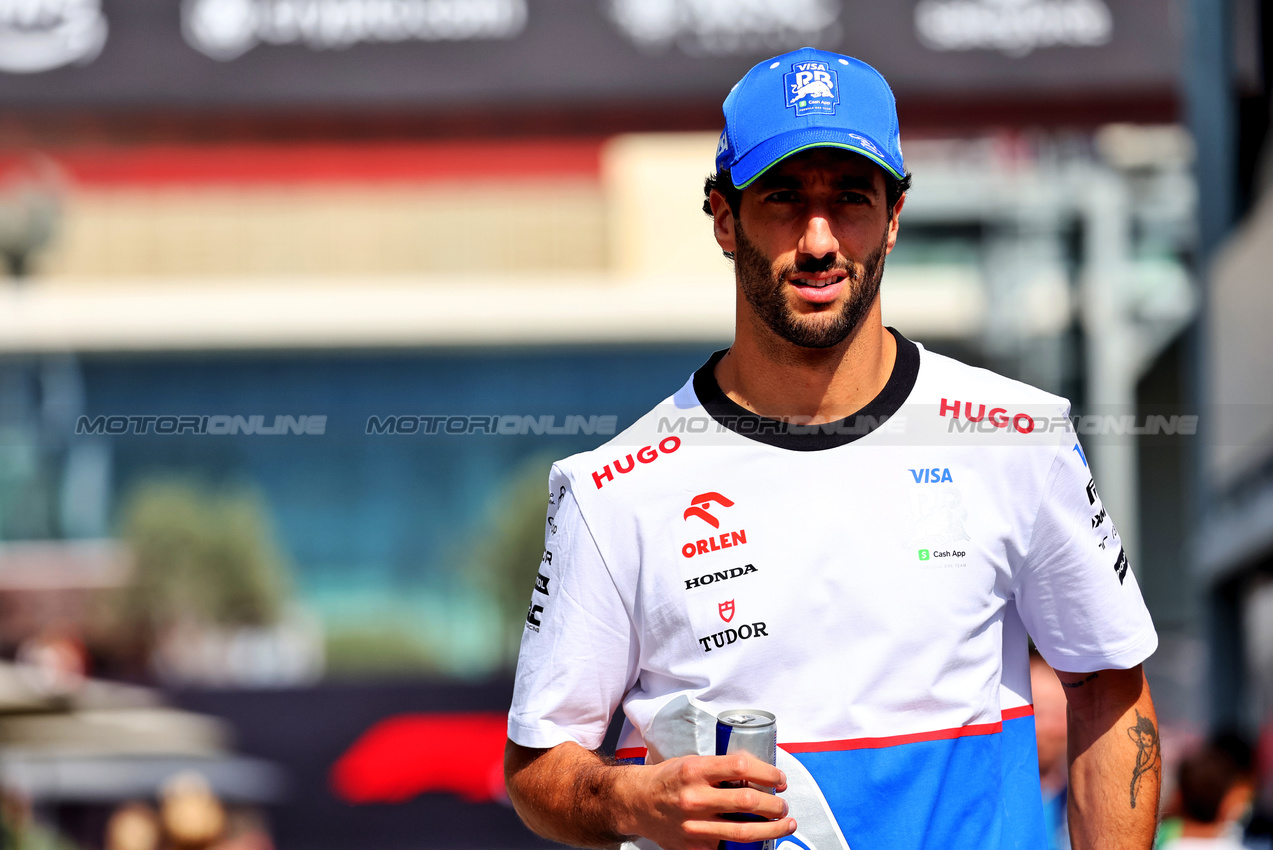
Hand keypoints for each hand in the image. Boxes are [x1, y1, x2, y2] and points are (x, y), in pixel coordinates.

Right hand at [610, 752, 795, 849]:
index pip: (741, 766)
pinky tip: (759, 838)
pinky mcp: (695, 846)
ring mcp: (695, 825)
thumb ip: (721, 769)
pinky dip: (748, 843)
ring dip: (772, 828)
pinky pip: (729, 846)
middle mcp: (695, 797)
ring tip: (784, 823)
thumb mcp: (692, 763)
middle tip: (783, 804)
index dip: (767, 773)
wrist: (637, 803)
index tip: (779, 778)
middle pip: (748, 801)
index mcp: (695, 770)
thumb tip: (759, 775)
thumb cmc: (668, 780)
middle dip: (775, 804)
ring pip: (745, 830)